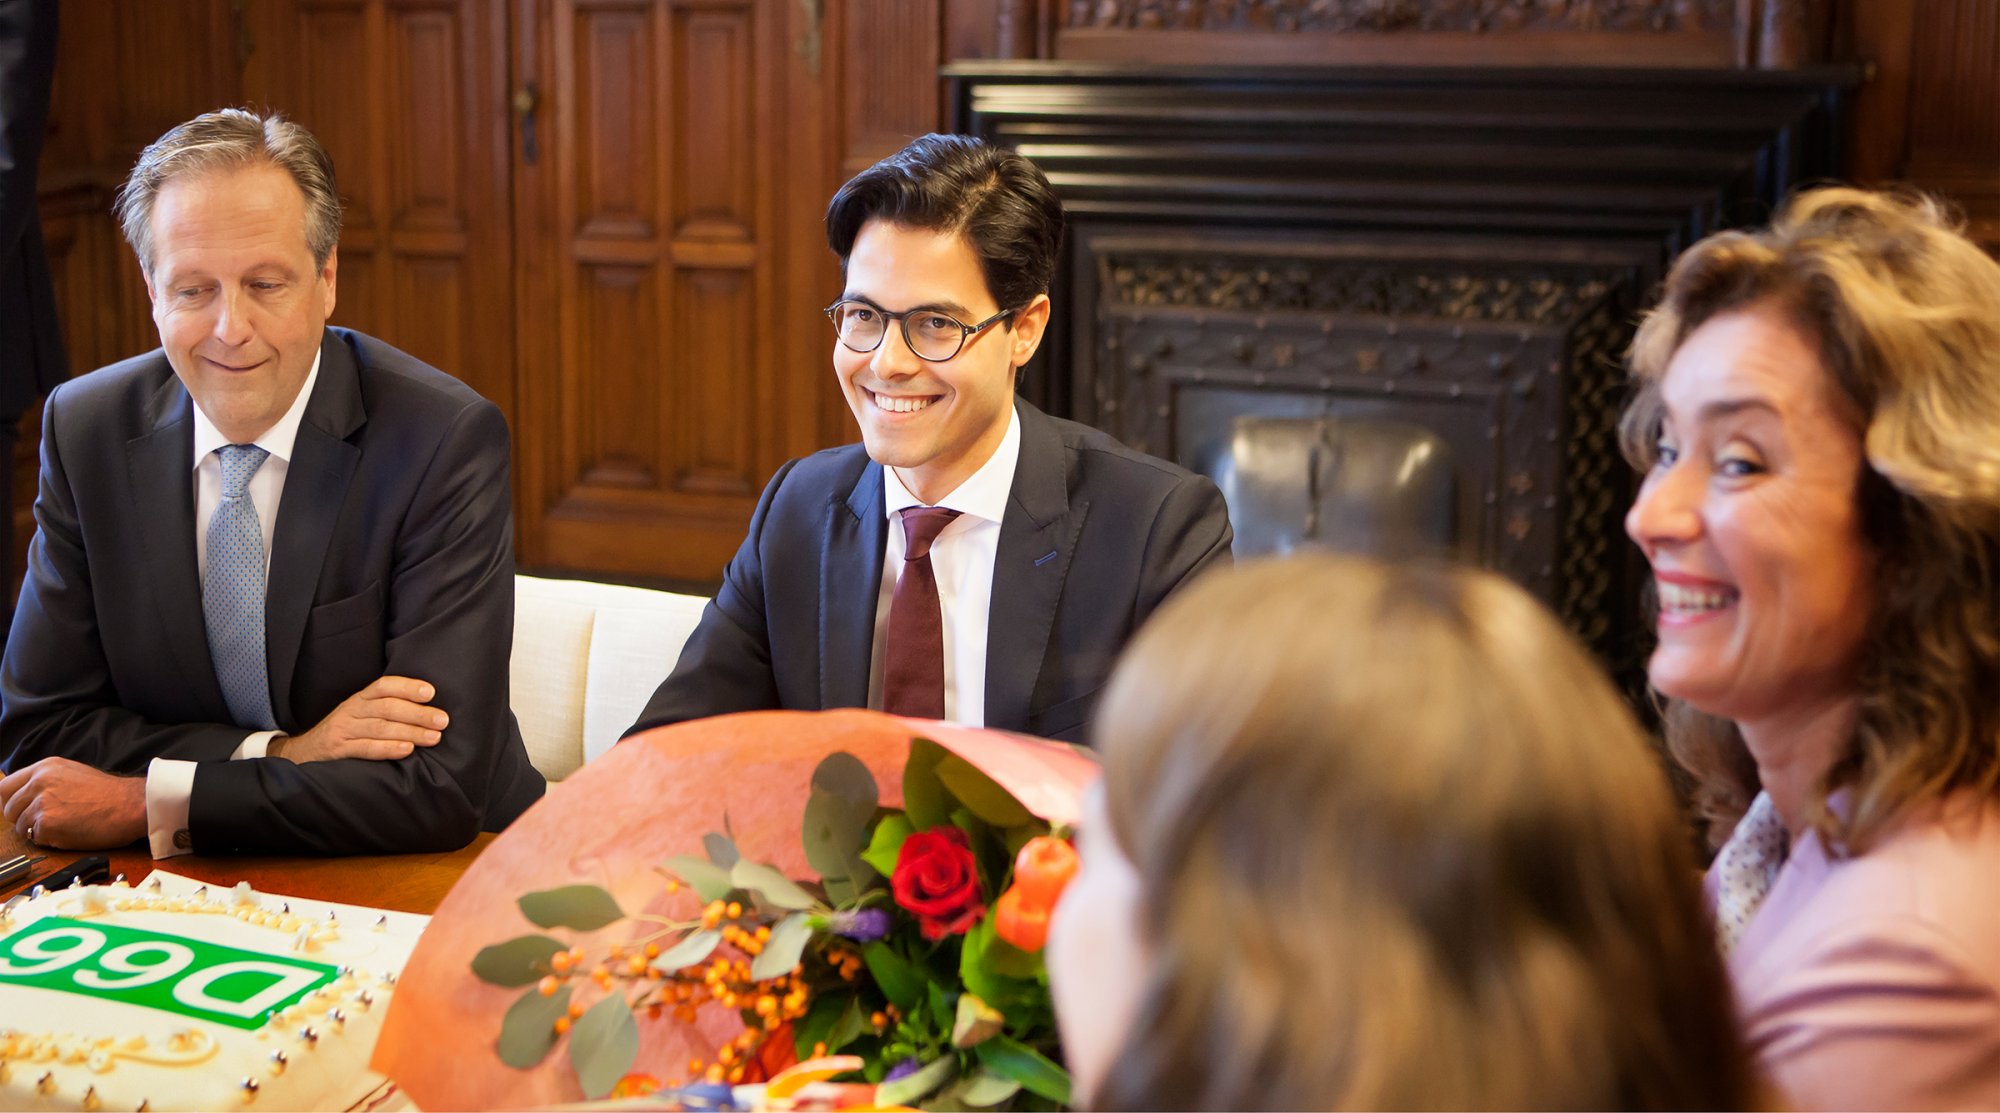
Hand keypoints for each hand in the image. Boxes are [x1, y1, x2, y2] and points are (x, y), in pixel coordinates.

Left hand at [0, 757, 146, 849]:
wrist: (132, 805)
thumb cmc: (112, 794)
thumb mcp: (75, 774)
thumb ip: (49, 782)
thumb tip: (30, 796)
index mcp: (45, 768)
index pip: (6, 786)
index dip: (11, 801)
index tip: (20, 809)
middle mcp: (39, 782)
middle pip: (9, 808)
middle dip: (22, 818)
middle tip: (43, 822)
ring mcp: (41, 802)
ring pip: (20, 825)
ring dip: (37, 831)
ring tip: (63, 826)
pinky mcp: (47, 823)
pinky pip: (36, 838)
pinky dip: (50, 840)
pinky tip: (70, 833)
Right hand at [272, 675, 447, 762]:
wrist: (303, 753)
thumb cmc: (345, 733)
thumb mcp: (361, 714)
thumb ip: (387, 710)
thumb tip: (429, 712)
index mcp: (361, 699)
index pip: (384, 686)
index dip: (407, 687)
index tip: (430, 692)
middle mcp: (352, 710)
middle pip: (388, 707)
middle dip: (418, 713)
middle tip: (442, 720)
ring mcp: (344, 730)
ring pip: (380, 727)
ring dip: (410, 732)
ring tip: (433, 737)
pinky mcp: (338, 749)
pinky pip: (366, 748)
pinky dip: (388, 749)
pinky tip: (407, 750)